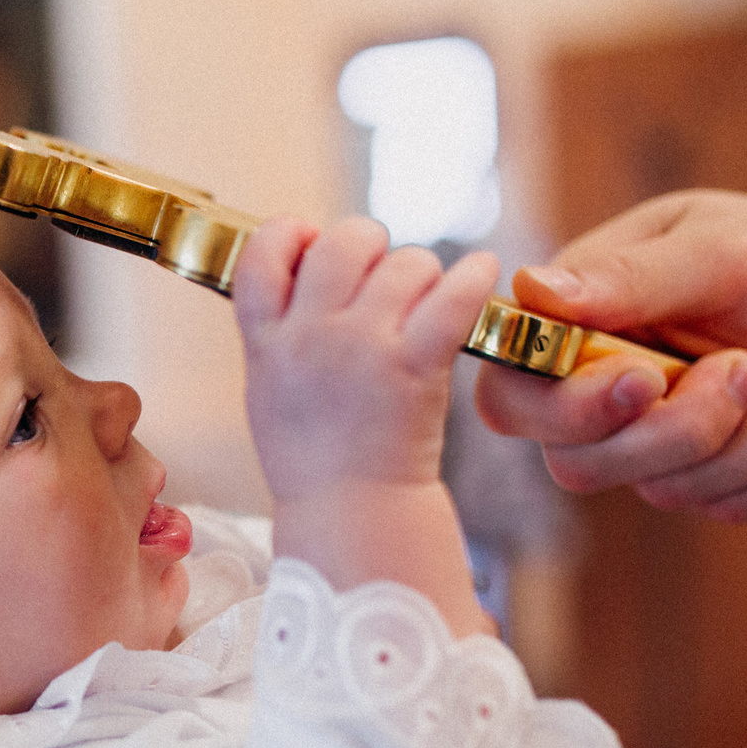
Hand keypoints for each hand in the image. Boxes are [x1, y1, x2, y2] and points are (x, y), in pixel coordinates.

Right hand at [234, 217, 495, 497]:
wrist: (351, 515)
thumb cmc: (312, 456)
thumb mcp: (268, 388)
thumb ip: (279, 330)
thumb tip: (308, 266)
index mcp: (266, 341)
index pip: (263, 253)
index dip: (291, 233)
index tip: (312, 242)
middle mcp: (310, 336)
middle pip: (343, 242)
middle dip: (369, 244)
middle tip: (383, 272)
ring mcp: (362, 349)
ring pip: (404, 263)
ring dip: (422, 272)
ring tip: (427, 299)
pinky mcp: (414, 368)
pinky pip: (452, 297)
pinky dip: (474, 276)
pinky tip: (482, 271)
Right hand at [473, 189, 746, 522]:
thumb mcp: (722, 246)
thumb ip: (633, 277)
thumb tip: (530, 290)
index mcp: (580, 322)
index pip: (514, 396)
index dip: (564, 408)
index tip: (642, 378)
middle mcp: (606, 392)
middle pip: (581, 463)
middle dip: (681, 429)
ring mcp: (660, 442)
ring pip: (670, 488)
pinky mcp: (720, 478)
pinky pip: (736, 505)